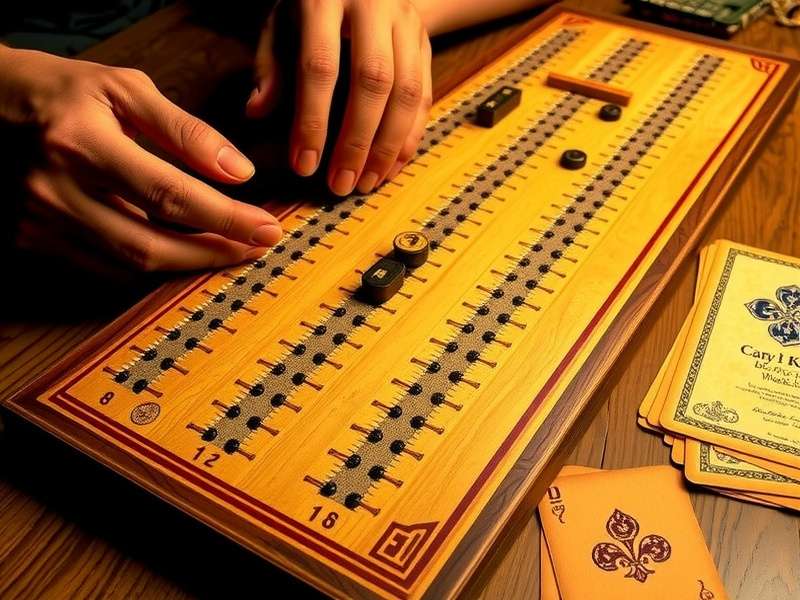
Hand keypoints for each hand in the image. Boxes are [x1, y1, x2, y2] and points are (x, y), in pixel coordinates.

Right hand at [2, 46, 282, 271]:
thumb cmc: (56, 90)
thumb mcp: (123, 89)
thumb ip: (184, 131)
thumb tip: (238, 171)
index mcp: (82, 143)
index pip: (171, 195)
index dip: (226, 218)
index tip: (266, 228)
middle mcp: (58, 190)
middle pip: (152, 245)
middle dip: (214, 253)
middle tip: (256, 248)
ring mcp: (40, 222)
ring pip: (129, 265)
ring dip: (187, 265)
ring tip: (228, 250)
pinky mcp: (31, 240)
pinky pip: (102, 268)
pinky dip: (148, 266)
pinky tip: (180, 254)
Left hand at [247, 0, 432, 195]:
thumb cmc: (311, 7)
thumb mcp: (280, 24)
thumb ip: (270, 66)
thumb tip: (256, 112)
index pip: (321, 67)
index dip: (313, 121)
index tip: (304, 165)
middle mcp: (374, 6)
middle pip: (374, 81)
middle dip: (358, 141)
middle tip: (341, 184)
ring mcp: (406, 23)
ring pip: (407, 91)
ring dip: (389, 146)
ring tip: (367, 182)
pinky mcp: (425, 42)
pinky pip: (424, 95)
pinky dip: (410, 136)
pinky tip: (391, 166)